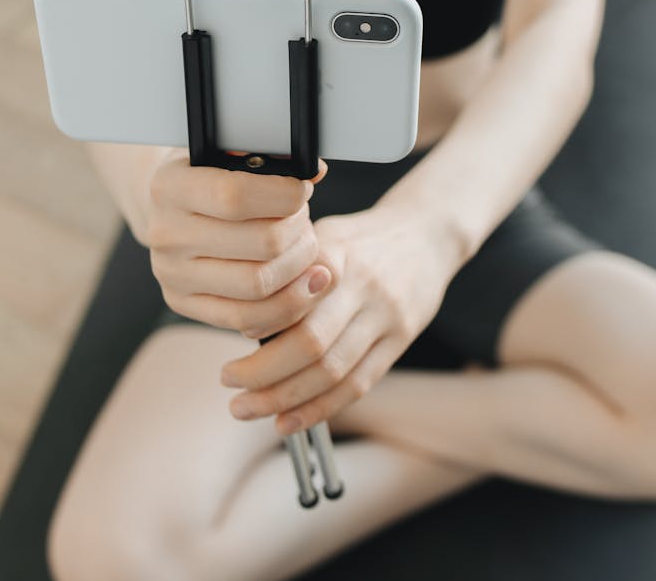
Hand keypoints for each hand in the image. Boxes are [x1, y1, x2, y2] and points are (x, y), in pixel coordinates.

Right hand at [146, 150, 332, 333]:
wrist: (171, 207)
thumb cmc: (210, 175)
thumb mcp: (228, 152)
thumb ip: (270, 159)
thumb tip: (315, 170)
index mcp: (171, 186)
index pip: (234, 196)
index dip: (283, 195)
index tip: (302, 190)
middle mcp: (166, 233)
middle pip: (260, 243)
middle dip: (299, 230)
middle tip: (303, 219)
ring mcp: (172, 273)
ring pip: (259, 285)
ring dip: (299, 266)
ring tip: (304, 246)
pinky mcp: (182, 302)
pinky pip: (246, 318)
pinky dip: (287, 304)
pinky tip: (306, 284)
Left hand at [220, 204, 464, 434]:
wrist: (426, 234)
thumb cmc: (361, 238)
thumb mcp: (325, 234)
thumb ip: (291, 270)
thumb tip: (244, 319)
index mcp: (339, 254)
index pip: (296, 297)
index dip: (262, 322)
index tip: (236, 334)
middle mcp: (366, 287)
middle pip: (312, 343)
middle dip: (263, 372)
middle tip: (228, 381)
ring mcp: (387, 318)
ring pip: (333, 372)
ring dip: (285, 398)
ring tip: (247, 408)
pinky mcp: (401, 341)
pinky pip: (358, 384)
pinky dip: (319, 409)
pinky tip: (288, 420)